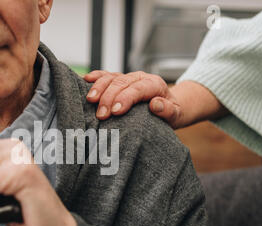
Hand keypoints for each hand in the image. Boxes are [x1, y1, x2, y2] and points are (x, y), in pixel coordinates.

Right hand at [85, 71, 227, 128]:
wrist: (169, 105)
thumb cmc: (171, 112)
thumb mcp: (176, 115)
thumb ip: (168, 111)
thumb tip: (155, 104)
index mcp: (155, 84)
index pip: (138, 89)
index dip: (125, 98)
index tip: (116, 112)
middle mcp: (140, 78)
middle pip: (121, 83)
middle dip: (109, 98)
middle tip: (101, 115)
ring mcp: (128, 78)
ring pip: (111, 77)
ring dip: (99, 88)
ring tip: (90, 101)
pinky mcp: (119, 81)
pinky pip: (106, 75)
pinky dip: (95, 77)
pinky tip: (85, 80)